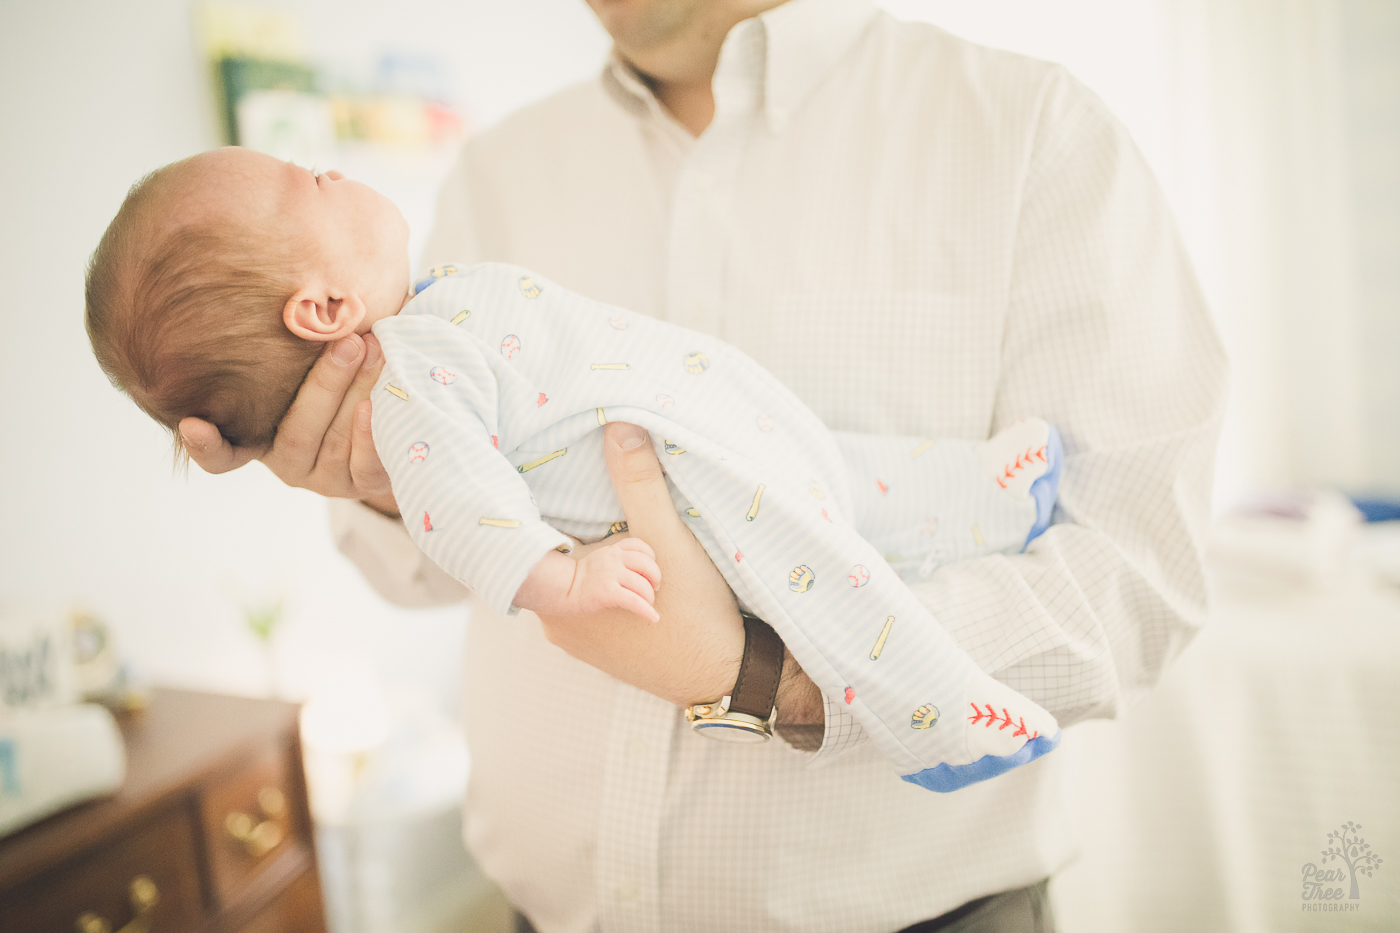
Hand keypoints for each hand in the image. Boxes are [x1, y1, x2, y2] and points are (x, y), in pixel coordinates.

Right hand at [179, 334, 397, 515]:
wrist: (398, 406)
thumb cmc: (346, 368)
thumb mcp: (314, 352)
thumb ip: (300, 338)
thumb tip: (297, 282)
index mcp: (262, 434)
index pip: (223, 454)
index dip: (206, 445)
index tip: (193, 423)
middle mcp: (290, 461)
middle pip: (297, 431)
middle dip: (324, 383)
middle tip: (346, 341)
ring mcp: (327, 478)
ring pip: (335, 442)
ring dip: (356, 392)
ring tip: (373, 350)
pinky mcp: (364, 485)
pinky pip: (365, 467)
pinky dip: (369, 436)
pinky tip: (374, 406)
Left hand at [534, 422, 745, 706]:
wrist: (727, 676)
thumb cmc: (695, 612)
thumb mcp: (667, 539)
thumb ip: (638, 483)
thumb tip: (617, 427)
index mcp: (560, 596)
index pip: (539, 534)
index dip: (554, 498)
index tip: (568, 468)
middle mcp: (557, 621)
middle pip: (561, 553)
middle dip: (587, 523)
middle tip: (614, 493)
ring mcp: (579, 638)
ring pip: (580, 574)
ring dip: (603, 550)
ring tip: (632, 526)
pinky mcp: (601, 647)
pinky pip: (594, 596)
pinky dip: (611, 575)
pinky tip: (639, 560)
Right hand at [570, 538, 661, 621]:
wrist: (562, 589)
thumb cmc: (583, 579)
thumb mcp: (600, 559)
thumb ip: (618, 558)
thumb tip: (642, 571)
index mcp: (612, 550)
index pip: (640, 546)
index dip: (651, 558)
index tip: (649, 571)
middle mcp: (613, 559)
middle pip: (647, 565)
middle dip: (655, 578)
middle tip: (654, 588)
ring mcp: (611, 575)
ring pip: (643, 585)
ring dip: (650, 597)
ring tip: (648, 604)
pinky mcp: (608, 593)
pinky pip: (635, 602)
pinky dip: (647, 611)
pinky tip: (653, 618)